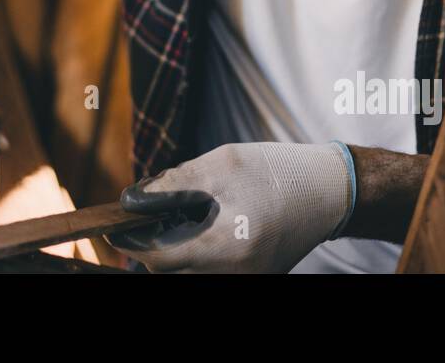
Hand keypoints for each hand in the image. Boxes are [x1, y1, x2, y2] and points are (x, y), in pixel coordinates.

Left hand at [108, 142, 354, 272]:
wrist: (329, 191)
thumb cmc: (276, 172)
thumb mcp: (221, 165)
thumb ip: (173, 182)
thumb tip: (131, 199)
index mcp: (227, 247)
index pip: (160, 258)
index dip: (133, 243)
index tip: (115, 227)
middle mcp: (236, 275)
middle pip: (172, 270)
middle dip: (153, 244)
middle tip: (148, 214)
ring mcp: (247, 281)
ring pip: (190, 272)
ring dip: (174, 248)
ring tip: (181, 213)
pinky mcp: (254, 277)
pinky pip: (211, 271)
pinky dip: (196, 251)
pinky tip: (203, 224)